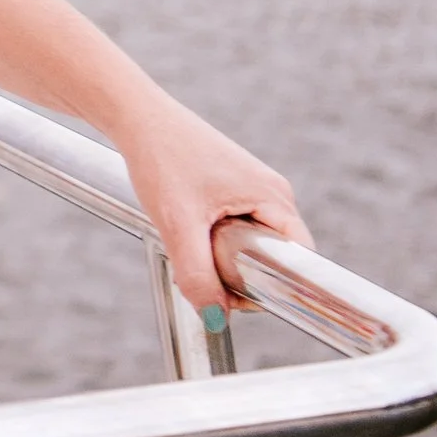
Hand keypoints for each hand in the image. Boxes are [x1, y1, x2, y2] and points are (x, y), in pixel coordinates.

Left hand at [114, 97, 312, 321]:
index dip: (275, 287)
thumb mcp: (178, 225)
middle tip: (203, 271)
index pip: (300, 261)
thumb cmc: (161, 159)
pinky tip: (188, 230)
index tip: (236, 294)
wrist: (136, 117)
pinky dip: (215, 240)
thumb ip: (198, 274)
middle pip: (275, 256)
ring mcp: (254, 187)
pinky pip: (238, 229)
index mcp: (275, 198)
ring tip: (191, 243)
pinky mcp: (234, 186)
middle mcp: (273, 192)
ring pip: (252, 244)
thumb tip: (216, 320)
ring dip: (225, 257)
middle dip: (243, 274)